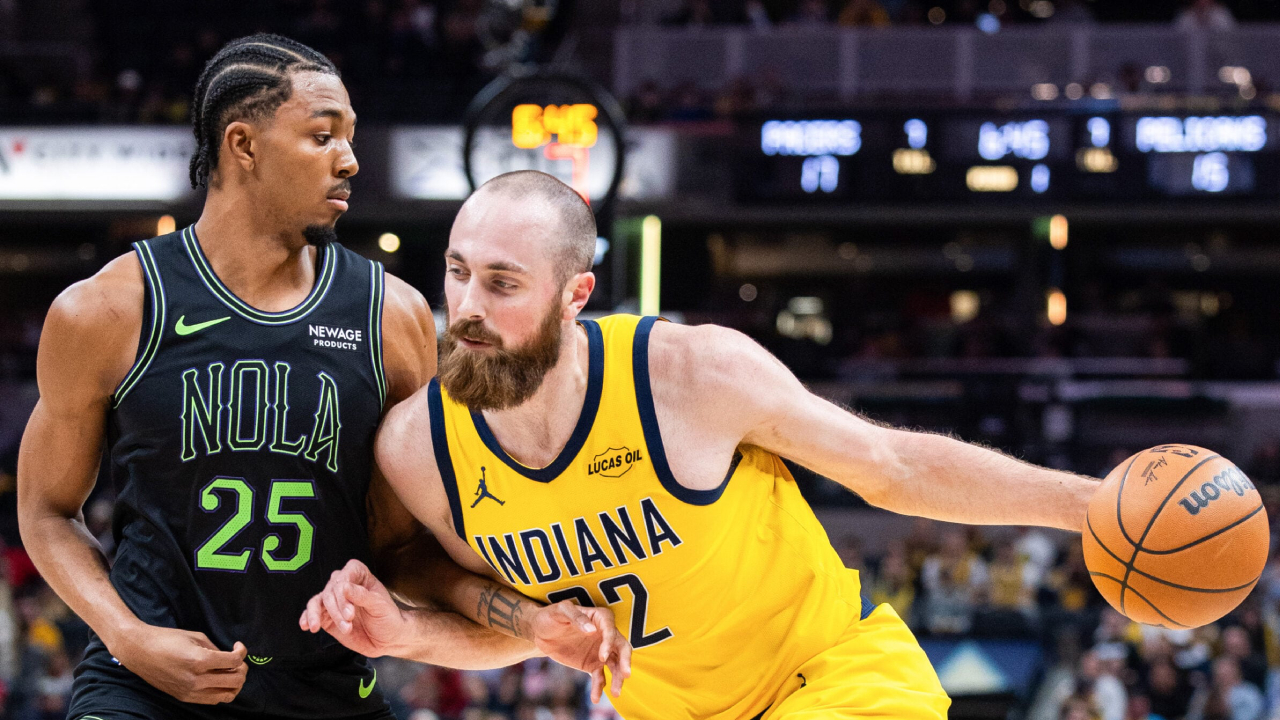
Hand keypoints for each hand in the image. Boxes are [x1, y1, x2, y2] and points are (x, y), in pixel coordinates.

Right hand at [109, 625, 246, 704]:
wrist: (139, 651)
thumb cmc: (166, 639)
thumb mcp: (196, 637)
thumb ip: (216, 649)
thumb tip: (231, 657)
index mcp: (199, 660)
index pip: (234, 662)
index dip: (241, 652)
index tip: (237, 646)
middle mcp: (196, 680)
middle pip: (235, 680)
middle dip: (242, 669)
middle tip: (237, 660)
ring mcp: (190, 691)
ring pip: (227, 695)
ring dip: (235, 683)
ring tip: (230, 672)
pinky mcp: (184, 697)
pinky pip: (212, 700)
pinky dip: (221, 691)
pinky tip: (218, 680)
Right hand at [300, 559, 406, 657]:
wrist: (388, 640)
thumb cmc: (388, 618)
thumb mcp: (379, 606)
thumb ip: (362, 595)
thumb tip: (343, 586)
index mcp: (360, 576)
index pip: (346, 574)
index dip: (343, 589)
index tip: (348, 606)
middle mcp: (344, 586)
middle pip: (331, 590)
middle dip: (337, 608)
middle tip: (348, 621)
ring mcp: (334, 602)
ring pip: (318, 601)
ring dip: (317, 614)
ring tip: (318, 627)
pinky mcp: (328, 618)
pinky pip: (313, 614)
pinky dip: (307, 618)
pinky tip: (306, 625)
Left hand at [529, 601, 632, 702]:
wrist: (540, 631)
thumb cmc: (551, 616)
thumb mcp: (560, 611)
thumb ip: (576, 617)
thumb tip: (592, 630)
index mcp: (600, 618)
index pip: (611, 630)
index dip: (609, 643)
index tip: (602, 657)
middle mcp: (605, 635)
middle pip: (621, 648)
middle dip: (625, 661)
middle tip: (626, 674)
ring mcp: (600, 651)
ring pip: (615, 665)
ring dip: (618, 678)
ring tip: (616, 693)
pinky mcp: (592, 664)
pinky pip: (600, 677)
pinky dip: (599, 687)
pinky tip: (596, 698)